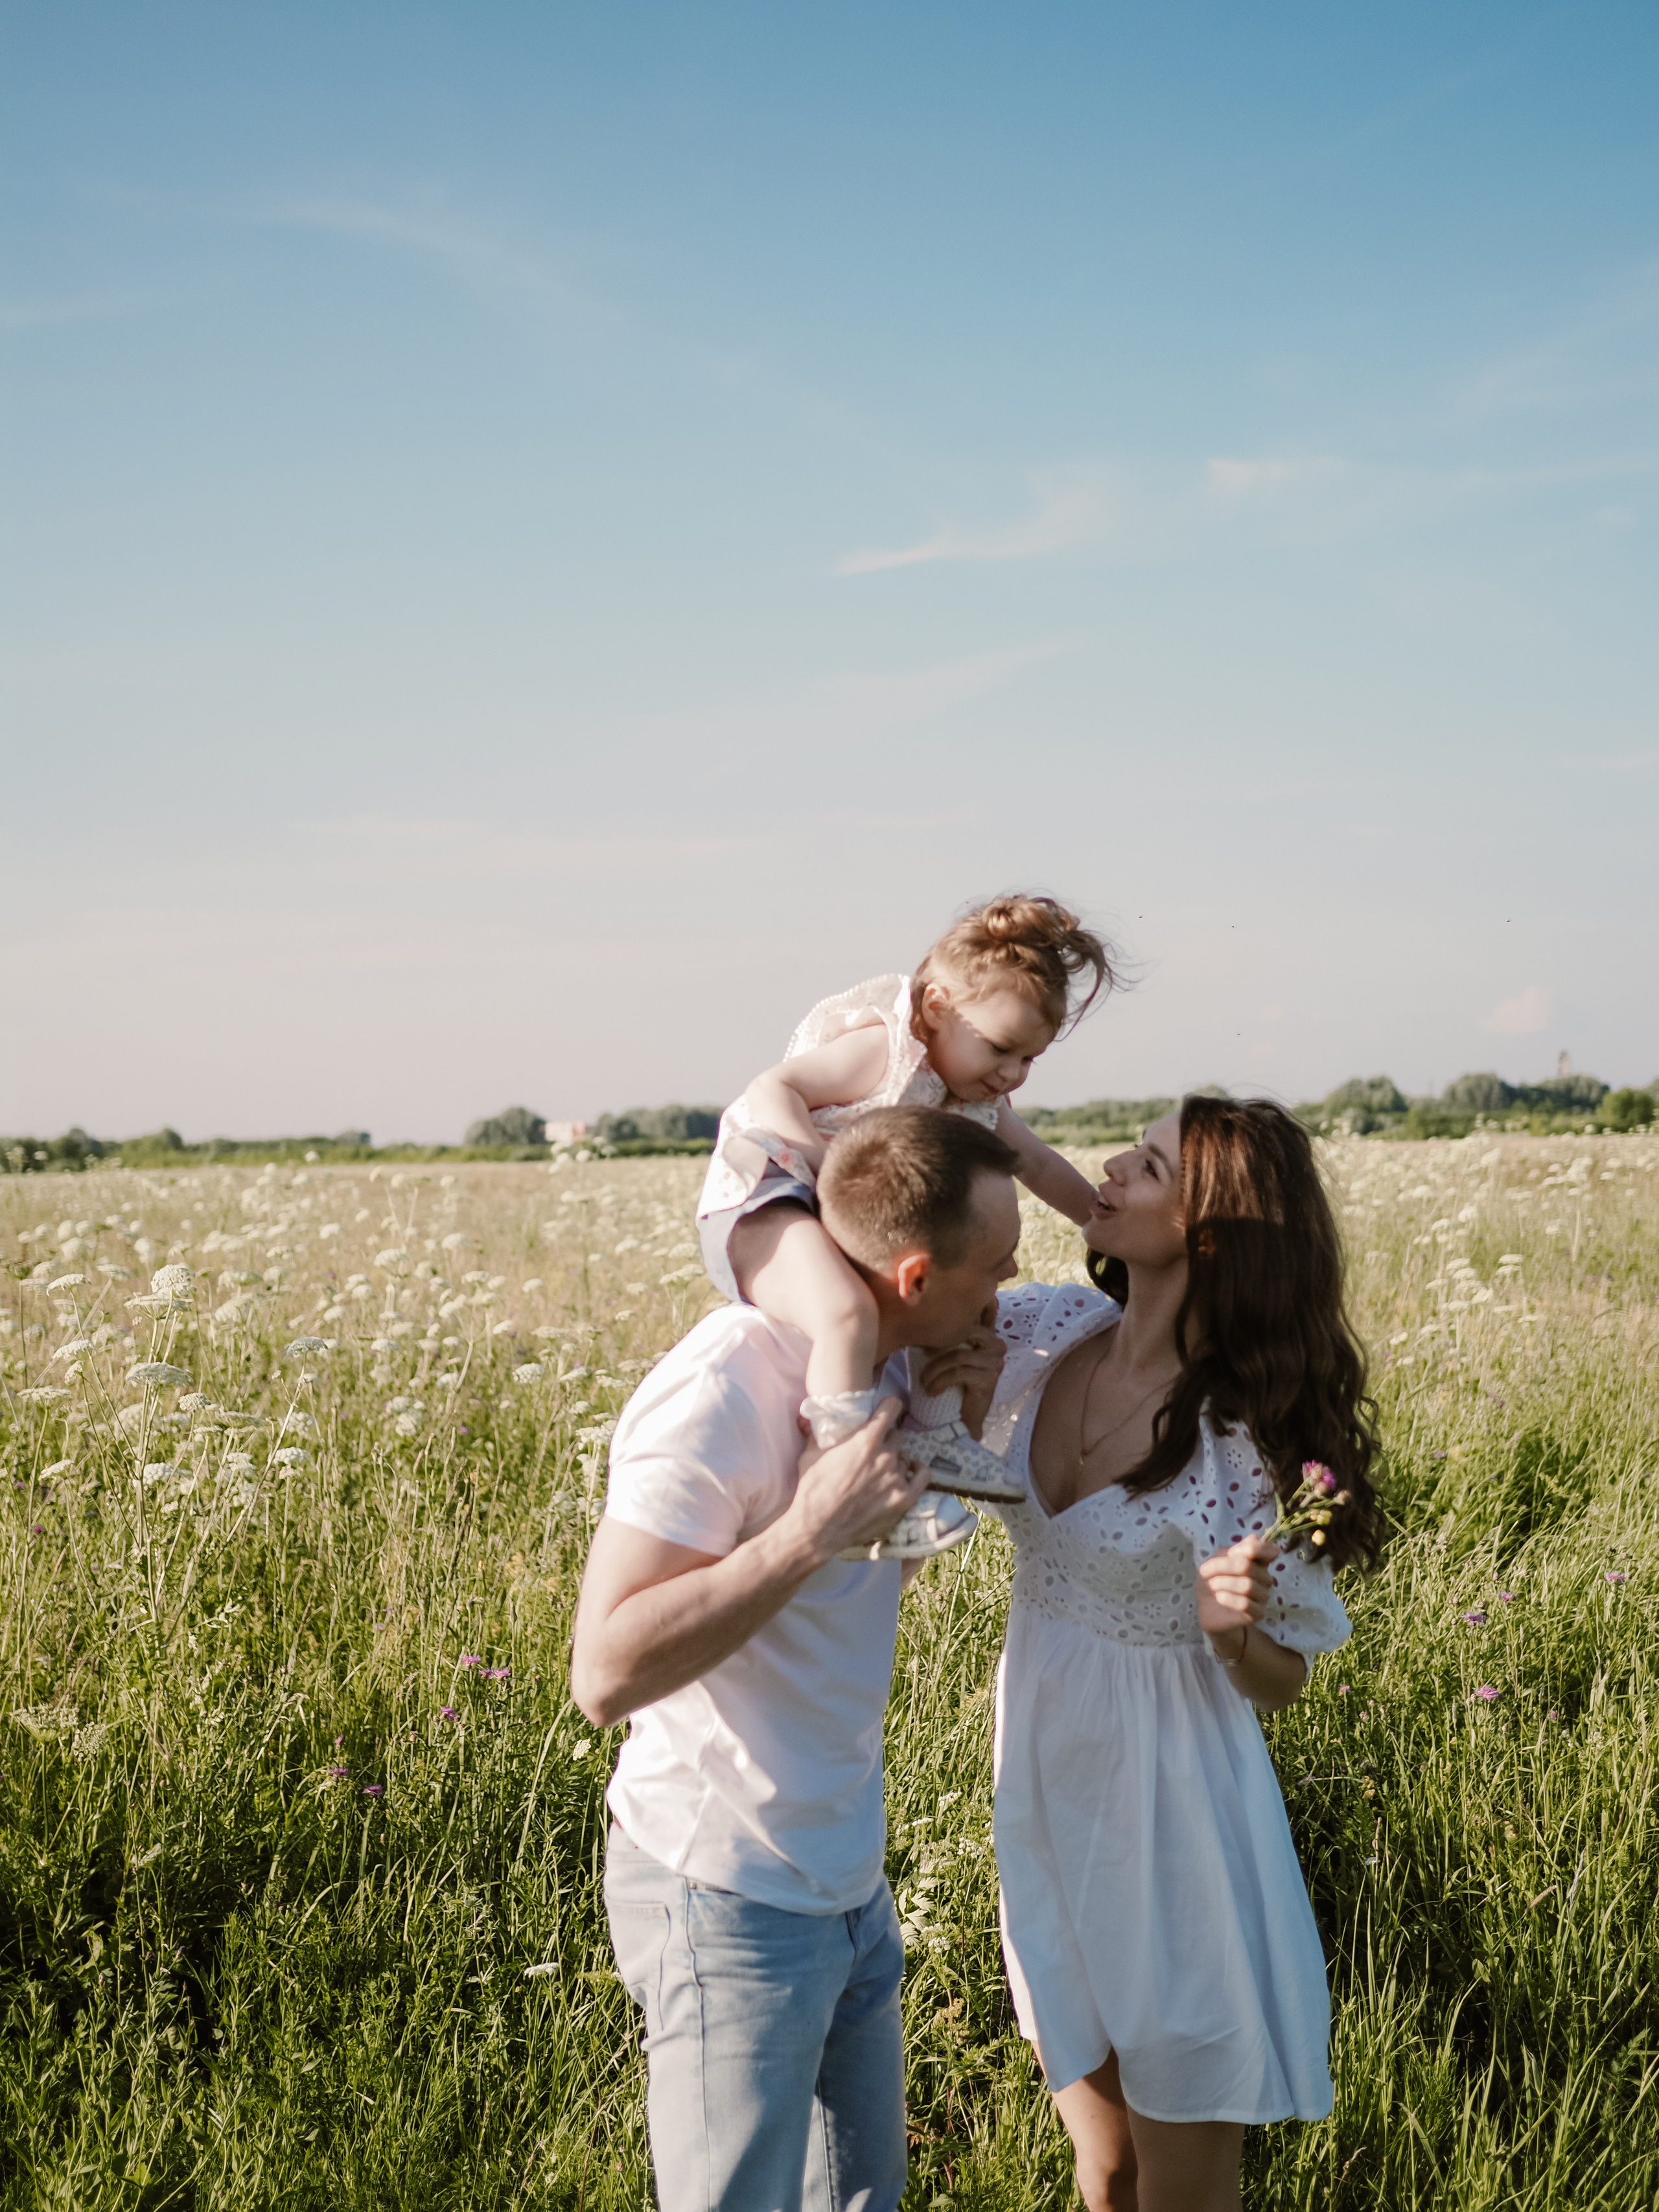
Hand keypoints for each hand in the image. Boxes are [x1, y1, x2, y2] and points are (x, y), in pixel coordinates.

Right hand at [789, 1398, 930, 1560]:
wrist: (818, 1529)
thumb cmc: (812, 1491)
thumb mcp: (811, 1455)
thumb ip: (817, 1433)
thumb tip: (807, 1417)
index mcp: (865, 1440)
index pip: (891, 1408)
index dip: (889, 1406)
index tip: (887, 1408)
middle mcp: (886, 1456)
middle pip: (898, 1435)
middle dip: (887, 1439)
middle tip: (876, 1449)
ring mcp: (897, 1478)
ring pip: (906, 1456)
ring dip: (897, 1459)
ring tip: (884, 1469)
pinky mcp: (904, 1499)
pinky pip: (922, 1476)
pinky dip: (917, 1471)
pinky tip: (910, 1471)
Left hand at [916, 1305, 1006, 1438]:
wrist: (966, 1418)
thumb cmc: (957, 1384)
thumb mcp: (954, 1357)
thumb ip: (950, 1339)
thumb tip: (924, 1322)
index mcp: (990, 1337)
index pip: (965, 1324)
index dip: (943, 1333)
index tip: (926, 1349)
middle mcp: (998, 1347)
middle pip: (962, 1336)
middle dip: (939, 1348)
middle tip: (924, 1359)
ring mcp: (995, 1364)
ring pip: (957, 1357)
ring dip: (934, 1370)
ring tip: (924, 1381)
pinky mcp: (989, 1380)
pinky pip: (958, 1374)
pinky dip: (939, 1382)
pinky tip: (931, 1391)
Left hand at [1195, 1535, 1277, 1654]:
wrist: (1207, 1607)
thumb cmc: (1215, 1579)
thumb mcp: (1218, 1558)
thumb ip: (1234, 1549)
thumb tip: (1253, 1540)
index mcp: (1259, 1562)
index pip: (1271, 1551)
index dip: (1253, 1549)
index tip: (1231, 1553)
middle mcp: (1265, 1578)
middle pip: (1247, 1566)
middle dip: (1222, 1567)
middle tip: (1205, 1571)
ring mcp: (1263, 1597)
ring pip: (1246, 1585)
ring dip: (1223, 1583)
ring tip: (1211, 1585)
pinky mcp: (1257, 1614)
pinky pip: (1245, 1604)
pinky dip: (1228, 1598)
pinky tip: (1218, 1597)